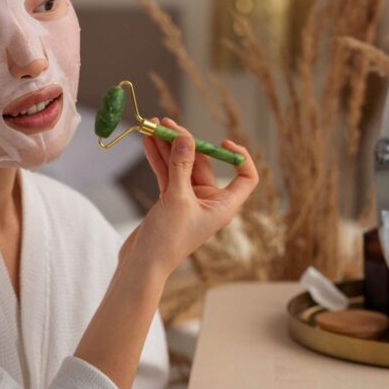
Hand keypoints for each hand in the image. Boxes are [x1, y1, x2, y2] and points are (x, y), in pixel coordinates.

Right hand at [120, 118, 258, 275]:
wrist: (143, 265)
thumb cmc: (167, 240)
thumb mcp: (177, 198)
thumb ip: (181, 165)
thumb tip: (186, 137)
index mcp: (223, 205)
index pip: (245, 177)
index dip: (239, 157)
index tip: (222, 141)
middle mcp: (209, 201)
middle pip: (204, 163)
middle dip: (186, 142)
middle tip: (167, 124)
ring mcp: (188, 200)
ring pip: (181, 165)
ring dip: (167, 146)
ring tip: (153, 126)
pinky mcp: (169, 200)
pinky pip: (167, 173)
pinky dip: (158, 158)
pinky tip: (147, 142)